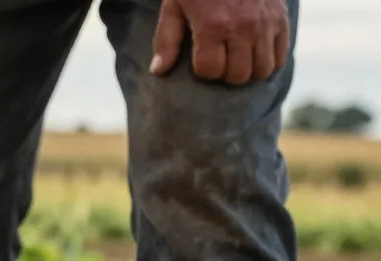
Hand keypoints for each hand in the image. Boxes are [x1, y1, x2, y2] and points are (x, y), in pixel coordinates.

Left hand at [150, 0, 289, 84]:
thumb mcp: (175, 6)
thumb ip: (167, 39)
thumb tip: (158, 71)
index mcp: (213, 25)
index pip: (209, 71)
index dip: (203, 69)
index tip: (201, 58)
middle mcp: (242, 27)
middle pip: (237, 75)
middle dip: (225, 73)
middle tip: (220, 59)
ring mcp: (264, 23)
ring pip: (261, 70)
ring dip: (248, 70)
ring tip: (237, 59)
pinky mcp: (281, 18)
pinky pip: (280, 57)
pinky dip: (269, 61)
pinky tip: (255, 54)